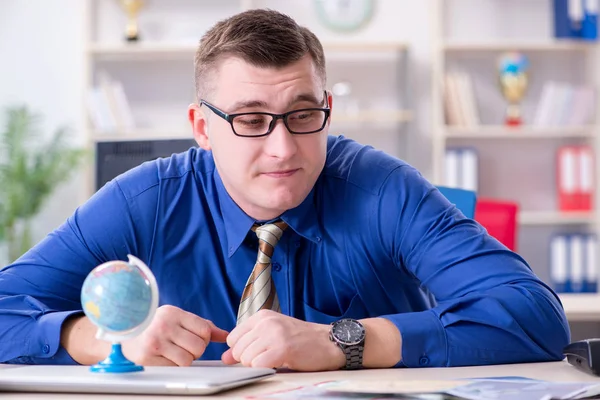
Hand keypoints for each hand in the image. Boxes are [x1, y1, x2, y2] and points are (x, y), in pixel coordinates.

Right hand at [122, 305, 228, 365]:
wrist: (123, 332)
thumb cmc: (154, 324)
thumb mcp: (177, 318)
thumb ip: (201, 325)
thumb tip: (225, 335)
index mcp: (173, 313)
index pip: (205, 329)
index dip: (205, 337)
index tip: (196, 337)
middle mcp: (164, 325)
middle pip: (199, 346)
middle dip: (196, 350)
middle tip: (185, 347)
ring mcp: (155, 342)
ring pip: (188, 360)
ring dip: (186, 359)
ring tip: (175, 352)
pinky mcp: (148, 357)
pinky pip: (174, 367)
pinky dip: (174, 365)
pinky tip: (164, 357)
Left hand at [221, 310, 344, 370]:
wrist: (329, 342)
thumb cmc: (302, 340)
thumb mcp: (272, 336)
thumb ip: (248, 344)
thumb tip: (225, 358)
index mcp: (262, 316)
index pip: (233, 338)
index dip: (240, 351)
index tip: (256, 353)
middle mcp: (266, 322)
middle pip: (238, 350)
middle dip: (249, 360)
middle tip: (269, 358)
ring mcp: (274, 334)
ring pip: (246, 359)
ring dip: (259, 365)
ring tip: (276, 360)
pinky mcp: (282, 348)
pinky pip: (258, 365)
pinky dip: (266, 369)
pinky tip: (279, 363)